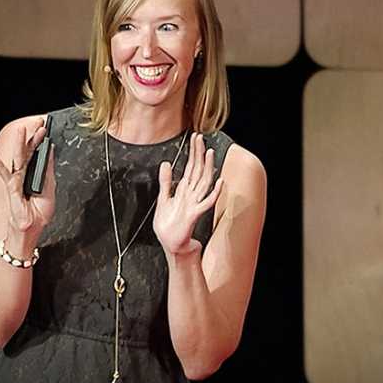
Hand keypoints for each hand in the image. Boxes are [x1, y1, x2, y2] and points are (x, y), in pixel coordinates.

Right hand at [0, 119, 56, 244]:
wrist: (30, 232)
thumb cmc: (38, 216)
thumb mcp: (49, 192)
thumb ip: (48, 173)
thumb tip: (50, 153)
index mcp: (33, 177)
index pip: (37, 156)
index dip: (41, 142)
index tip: (46, 128)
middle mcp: (24, 177)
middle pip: (28, 153)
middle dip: (34, 137)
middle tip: (40, 123)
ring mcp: (16, 181)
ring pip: (18, 159)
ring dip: (20, 143)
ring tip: (22, 129)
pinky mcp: (11, 188)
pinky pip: (4, 173)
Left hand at [153, 132, 222, 255]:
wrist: (173, 246)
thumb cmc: (169, 225)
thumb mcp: (163, 199)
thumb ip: (165, 182)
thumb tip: (165, 163)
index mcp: (184, 190)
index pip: (190, 166)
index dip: (193, 152)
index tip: (194, 137)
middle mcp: (192, 194)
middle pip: (197, 170)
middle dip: (198, 153)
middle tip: (200, 137)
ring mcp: (195, 203)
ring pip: (204, 182)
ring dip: (208, 167)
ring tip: (210, 153)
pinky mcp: (195, 215)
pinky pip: (207, 202)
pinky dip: (214, 192)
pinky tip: (219, 182)